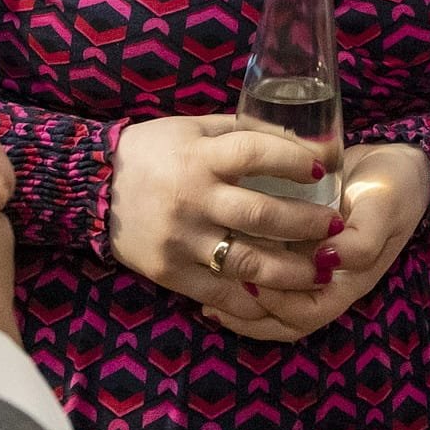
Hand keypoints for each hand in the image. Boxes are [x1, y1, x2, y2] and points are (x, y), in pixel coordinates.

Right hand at [108, 114, 344, 326]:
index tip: (323, 170)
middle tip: (336, 227)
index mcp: (200, 157)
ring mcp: (182, 239)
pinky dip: (252, 300)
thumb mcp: (191, 129)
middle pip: (262, 214)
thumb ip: (236, 133)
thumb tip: (292, 136)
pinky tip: (277, 298)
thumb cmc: (150, 152)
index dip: (295, 160)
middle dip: (307, 223)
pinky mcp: (171, 272)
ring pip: (248, 262)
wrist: (93, 188)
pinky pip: (219, 293)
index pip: (257, 153)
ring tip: (320, 269)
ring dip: (292, 270)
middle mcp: (193, 198)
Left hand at [206, 144, 429, 343]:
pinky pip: (265, 274)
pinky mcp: (294, 246)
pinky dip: (239, 279)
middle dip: (247, 314)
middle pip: (282, 319)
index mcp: (348, 281)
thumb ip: (362, 239)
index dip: (278, 306)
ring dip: (238, 303)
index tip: (252, 281)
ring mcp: (308, 266)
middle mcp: (325, 281)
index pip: (307, 314)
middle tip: (215, 292)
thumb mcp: (383, 208)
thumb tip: (325, 262)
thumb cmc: (391, 187)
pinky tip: (213, 267)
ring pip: (270, 304)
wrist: (393, 166)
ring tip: (203, 293)